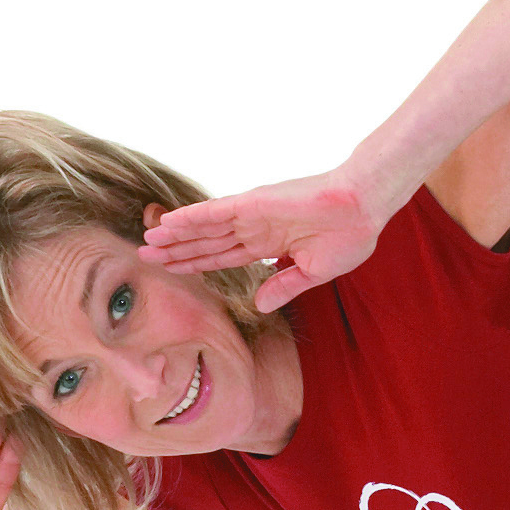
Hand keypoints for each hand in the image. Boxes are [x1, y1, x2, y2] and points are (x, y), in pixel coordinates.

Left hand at [139, 171, 384, 310]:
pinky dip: (189, 217)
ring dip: (176, 235)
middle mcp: (255, 229)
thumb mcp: (314, 272)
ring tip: (149, 241)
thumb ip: (284, 286)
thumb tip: (259, 305)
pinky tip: (168, 222)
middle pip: (207, 243)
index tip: (174, 269)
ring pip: (204, 228)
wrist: (362, 210)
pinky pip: (214, 211)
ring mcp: (252, 215)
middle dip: (178, 251)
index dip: (198, 263)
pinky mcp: (252, 203)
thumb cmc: (348, 237)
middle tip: (147, 256)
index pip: (224, 257)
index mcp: (271, 245)